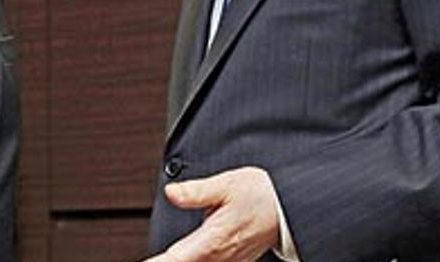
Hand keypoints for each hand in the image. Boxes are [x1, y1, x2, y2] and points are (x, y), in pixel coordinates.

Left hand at [142, 167, 281, 261]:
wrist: (290, 206)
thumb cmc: (261, 194)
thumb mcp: (227, 185)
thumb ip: (196, 192)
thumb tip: (171, 193)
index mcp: (213, 240)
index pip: (176, 260)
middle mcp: (219, 258)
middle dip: (166, 261)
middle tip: (149, 259)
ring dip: (180, 261)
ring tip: (162, 258)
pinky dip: (195, 261)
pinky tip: (186, 256)